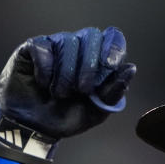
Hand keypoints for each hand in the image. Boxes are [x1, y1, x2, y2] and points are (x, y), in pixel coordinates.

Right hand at [0, 26, 135, 137]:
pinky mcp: (33, 47)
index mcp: (97, 60)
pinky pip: (44, 47)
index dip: (114, 47)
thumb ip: (113, 92)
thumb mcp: (95, 111)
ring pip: (68, 41)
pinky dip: (46, 70)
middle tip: (83, 90)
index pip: (112, 39)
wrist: (36, 128)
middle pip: (91, 35)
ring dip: (66, 73)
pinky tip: (43, 83)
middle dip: (89, 65)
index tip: (110, 64)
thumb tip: (131, 68)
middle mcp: (78, 48)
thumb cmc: (66, 117)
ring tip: (59, 94)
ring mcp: (56, 45)